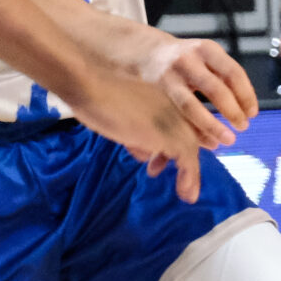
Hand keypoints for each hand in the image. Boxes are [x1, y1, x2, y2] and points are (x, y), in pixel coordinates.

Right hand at [56, 62, 230, 204]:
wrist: (90, 86)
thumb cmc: (94, 93)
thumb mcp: (119, 110)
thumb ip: (132, 126)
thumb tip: (140, 148)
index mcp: (162, 96)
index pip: (178, 120)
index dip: (174, 142)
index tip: (162, 157)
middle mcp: (173, 106)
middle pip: (188, 136)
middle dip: (184, 158)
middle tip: (175, 175)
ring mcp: (173, 121)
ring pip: (190, 149)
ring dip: (190, 173)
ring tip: (186, 192)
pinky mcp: (170, 136)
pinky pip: (188, 162)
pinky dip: (190, 179)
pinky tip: (185, 194)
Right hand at [136, 35, 257, 133]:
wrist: (146, 53)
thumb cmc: (185, 60)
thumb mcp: (205, 56)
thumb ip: (223, 76)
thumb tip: (247, 110)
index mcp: (206, 49)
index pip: (233, 73)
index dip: (246, 95)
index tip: (253, 113)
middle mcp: (187, 60)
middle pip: (215, 89)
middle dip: (232, 111)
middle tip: (243, 126)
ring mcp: (169, 76)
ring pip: (192, 106)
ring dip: (212, 126)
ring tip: (227, 139)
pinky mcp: (155, 93)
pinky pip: (176, 115)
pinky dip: (192, 130)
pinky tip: (205, 140)